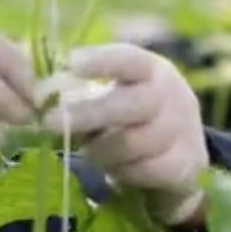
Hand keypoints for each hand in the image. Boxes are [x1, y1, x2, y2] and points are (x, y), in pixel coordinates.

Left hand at [42, 44, 207, 224]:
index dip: (102, 60)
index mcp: (154, 71)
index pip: (131, 60)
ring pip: (133, 143)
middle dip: (88, 114)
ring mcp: (182, 132)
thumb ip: (86, 95)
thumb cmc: (137, 119)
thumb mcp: (119, 97)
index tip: (70, 62)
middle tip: (50, 121)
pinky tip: (116, 167)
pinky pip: (144, 171)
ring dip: (102, 149)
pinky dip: (123, 171)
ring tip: (89, 150)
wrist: (186, 156)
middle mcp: (173, 97)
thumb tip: (44, 97)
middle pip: (132, 104)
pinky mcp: (185, 165)